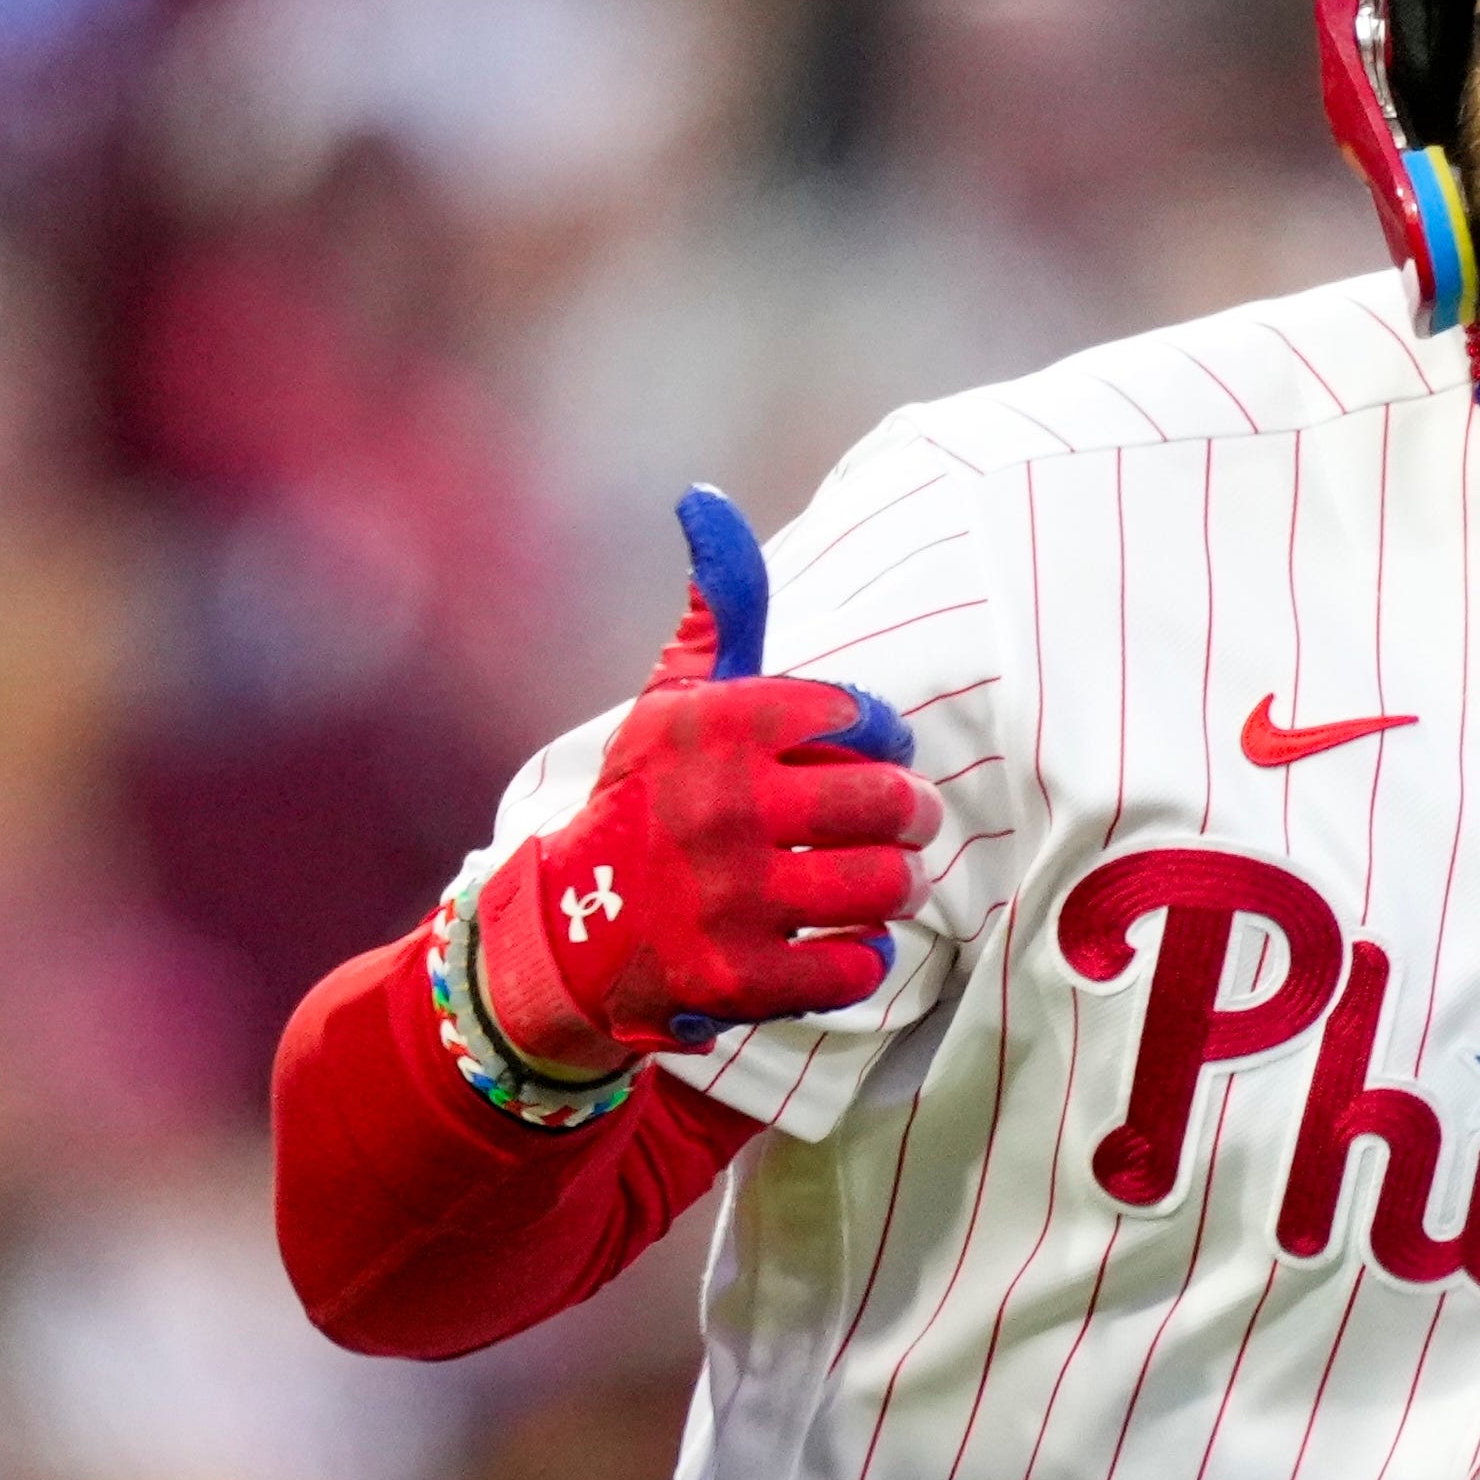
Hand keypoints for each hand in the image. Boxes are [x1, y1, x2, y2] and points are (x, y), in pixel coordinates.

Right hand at [470, 489, 934, 1074]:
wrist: (568, 933)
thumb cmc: (646, 801)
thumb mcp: (672, 702)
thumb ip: (718, 612)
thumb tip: (707, 500)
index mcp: (712, 727)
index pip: (856, 716)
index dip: (882, 736)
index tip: (873, 750)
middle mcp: (720, 807)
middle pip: (886, 802)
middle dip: (910, 814)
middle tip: (904, 822)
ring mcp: (729, 898)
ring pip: (884, 883)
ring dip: (896, 884)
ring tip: (881, 880)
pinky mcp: (736, 979)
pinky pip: (855, 964)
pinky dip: (863, 956)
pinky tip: (841, 942)